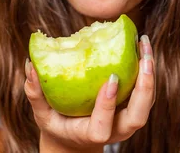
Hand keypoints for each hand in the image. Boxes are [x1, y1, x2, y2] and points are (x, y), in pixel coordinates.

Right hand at [24, 35, 155, 152]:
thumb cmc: (58, 125)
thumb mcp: (43, 115)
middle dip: (145, 87)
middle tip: (143, 58)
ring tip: (143, 42)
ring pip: (147, 99)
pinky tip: (140, 44)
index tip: (111, 78)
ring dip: (149, 71)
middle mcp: (117, 131)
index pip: (103, 126)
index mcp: (92, 135)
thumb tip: (30, 66)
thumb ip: (36, 95)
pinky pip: (146, 88)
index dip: (107, 105)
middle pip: (138, 115)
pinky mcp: (135, 106)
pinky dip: (146, 67)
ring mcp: (129, 120)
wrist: (78, 137)